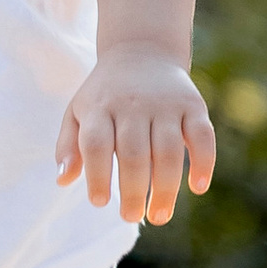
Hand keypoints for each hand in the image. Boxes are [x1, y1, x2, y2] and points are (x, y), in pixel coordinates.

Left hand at [57, 44, 214, 222]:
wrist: (142, 51)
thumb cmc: (105, 94)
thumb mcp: (78, 111)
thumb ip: (69, 146)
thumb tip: (63, 180)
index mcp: (101, 108)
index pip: (97, 145)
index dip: (98, 176)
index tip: (99, 202)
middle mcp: (134, 105)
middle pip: (134, 154)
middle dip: (133, 191)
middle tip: (131, 216)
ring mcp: (166, 105)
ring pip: (169, 151)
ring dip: (165, 188)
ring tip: (159, 216)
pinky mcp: (193, 106)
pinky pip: (203, 136)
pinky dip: (203, 162)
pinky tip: (197, 187)